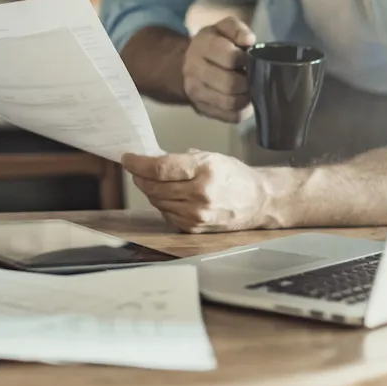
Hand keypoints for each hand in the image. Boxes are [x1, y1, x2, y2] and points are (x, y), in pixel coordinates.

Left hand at [122, 150, 280, 232]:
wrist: (258, 201)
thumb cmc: (235, 176)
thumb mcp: (211, 157)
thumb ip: (181, 160)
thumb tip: (151, 160)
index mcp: (204, 170)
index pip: (159, 168)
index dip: (138, 163)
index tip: (128, 158)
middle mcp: (200, 194)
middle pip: (154, 186)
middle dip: (140, 176)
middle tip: (136, 169)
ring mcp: (197, 214)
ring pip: (157, 201)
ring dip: (149, 190)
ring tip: (151, 181)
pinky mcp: (195, 228)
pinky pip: (167, 214)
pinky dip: (162, 204)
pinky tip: (168, 196)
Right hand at [183, 16, 255, 122]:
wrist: (186, 65)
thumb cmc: (214, 44)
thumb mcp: (223, 28)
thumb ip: (237, 29)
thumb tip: (249, 40)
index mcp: (202, 46)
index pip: (230, 57)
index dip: (245, 59)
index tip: (248, 59)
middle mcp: (194, 70)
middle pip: (230, 84)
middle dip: (247, 81)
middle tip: (252, 77)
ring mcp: (196, 93)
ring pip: (230, 103)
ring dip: (246, 97)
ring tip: (249, 88)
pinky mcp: (202, 110)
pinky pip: (230, 117)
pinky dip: (242, 111)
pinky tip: (243, 100)